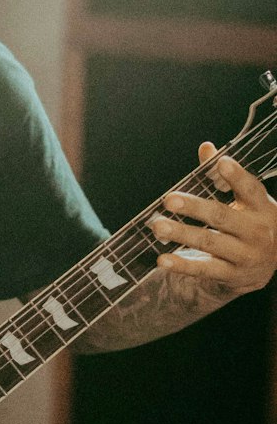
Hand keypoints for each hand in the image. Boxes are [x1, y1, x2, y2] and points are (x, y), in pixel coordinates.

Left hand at [152, 143, 276, 295]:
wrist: (267, 266)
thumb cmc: (252, 224)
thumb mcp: (247, 201)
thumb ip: (225, 177)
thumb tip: (206, 148)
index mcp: (263, 208)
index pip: (251, 190)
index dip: (237, 177)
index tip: (222, 163)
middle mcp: (257, 231)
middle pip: (223, 216)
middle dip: (195, 207)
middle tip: (169, 200)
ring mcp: (245, 255)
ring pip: (210, 242)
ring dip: (182, 234)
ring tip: (157, 226)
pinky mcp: (232, 275)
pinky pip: (203, 269)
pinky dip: (181, 265)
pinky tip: (162, 259)